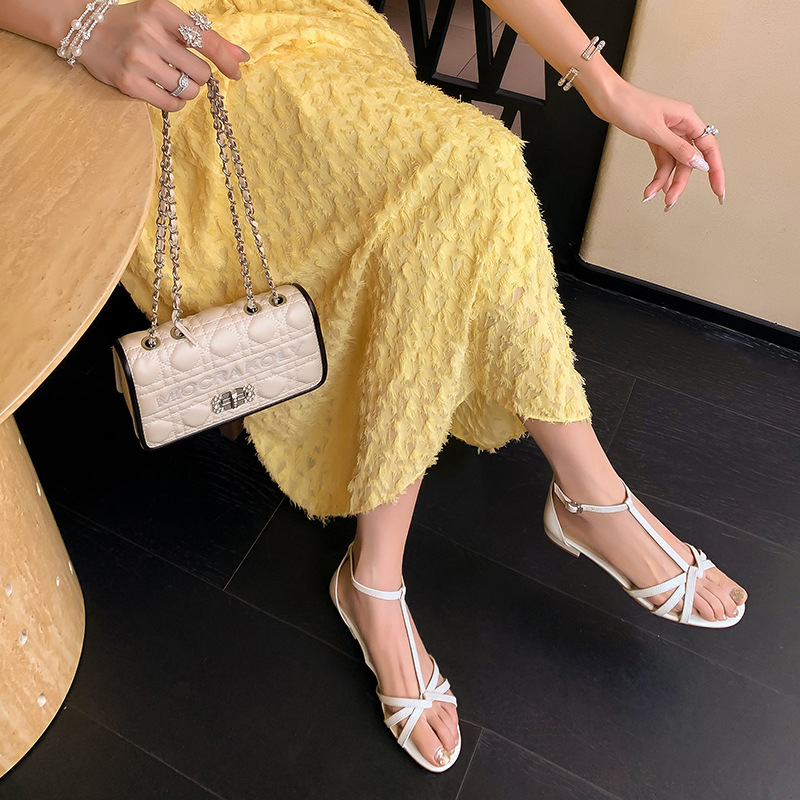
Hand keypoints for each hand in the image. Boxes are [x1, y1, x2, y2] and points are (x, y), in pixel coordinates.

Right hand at [76, 0, 248, 109]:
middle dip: (198, 76)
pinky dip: (175, 102)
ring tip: (170, 77)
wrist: (87, 31)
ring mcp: (137, 59)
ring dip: (187, 90)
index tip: (235, 72)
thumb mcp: (168, 21)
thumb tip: (241, 56)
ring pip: (188, 91)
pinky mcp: (129, 83)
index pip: (207, 40)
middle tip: (182, 68)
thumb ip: (206, 38)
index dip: (227, 61)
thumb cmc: (137, 26)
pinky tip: (164, 90)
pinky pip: (171, 105)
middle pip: (201, 73)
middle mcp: (149, 33)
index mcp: (161, 11)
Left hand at [589, 79, 724, 208]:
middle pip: (688, 161)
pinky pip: (662, 160)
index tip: (718, 190)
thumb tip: (698, 163)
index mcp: (687, 119)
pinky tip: (652, 188)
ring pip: (673, 163)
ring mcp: (668, 133)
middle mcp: (681, 126)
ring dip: (664, 181)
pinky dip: (657, 174)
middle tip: (670, 201)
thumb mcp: (655, 131)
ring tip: (651, 196)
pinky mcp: (655, 138)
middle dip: (679, 182)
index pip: (708, 148)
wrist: (608, 100)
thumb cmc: (630, 107)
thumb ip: (677, 149)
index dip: (715, 170)